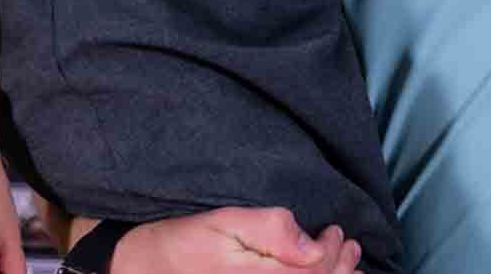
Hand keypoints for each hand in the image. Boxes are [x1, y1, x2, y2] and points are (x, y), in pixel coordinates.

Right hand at [109, 207, 362, 271]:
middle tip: (350, 246)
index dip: (335, 253)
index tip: (335, 231)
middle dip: (341, 269)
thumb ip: (271, 229)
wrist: (139, 268)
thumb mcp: (224, 221)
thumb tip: (313, 246)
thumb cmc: (181, 240)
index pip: (315, 273)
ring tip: (348, 263)